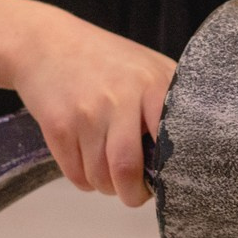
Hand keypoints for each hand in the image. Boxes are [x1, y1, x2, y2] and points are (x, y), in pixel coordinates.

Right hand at [10, 9, 176, 207]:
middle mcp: (120, 98)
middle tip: (135, 193)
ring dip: (106, 186)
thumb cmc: (104, 59)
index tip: (168, 180)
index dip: (170, 171)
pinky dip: (84, 180)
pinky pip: (75, 174)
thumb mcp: (147, 66)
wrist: (45, 43)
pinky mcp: (57, 126)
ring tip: (109, 173)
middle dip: (132, 194)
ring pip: (99, 177)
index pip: (170, 140)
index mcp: (151, 84)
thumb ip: (169, 99)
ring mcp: (86, 113)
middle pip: (127, 169)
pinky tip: (87, 161)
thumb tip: (192, 146)